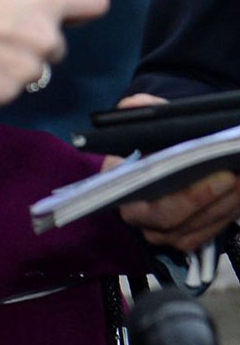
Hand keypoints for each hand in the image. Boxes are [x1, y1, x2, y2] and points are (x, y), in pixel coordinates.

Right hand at [0, 0, 108, 107]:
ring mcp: (25, 70)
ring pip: (32, 70)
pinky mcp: (3, 95)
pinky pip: (8, 90)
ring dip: (13, 63)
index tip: (68, 8)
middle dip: (34, 39)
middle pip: (57, 44)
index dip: (81, 6)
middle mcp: (44, 37)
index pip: (95, 4)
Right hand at [113, 94, 239, 251]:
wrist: (158, 161)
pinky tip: (239, 190)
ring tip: (239, 177)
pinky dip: (227, 212)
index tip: (191, 167)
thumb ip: (138, 109)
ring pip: (195, 227)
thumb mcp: (141, 119)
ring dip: (222, 204)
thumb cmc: (149, 142)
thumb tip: (135, 105)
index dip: (168, 188)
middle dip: (202, 197)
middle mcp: (136, 216)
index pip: (139, 194)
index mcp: (117, 185)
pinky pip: (208, 232)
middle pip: (170, 218)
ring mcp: (161, 232)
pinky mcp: (185, 238)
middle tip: (227, 174)